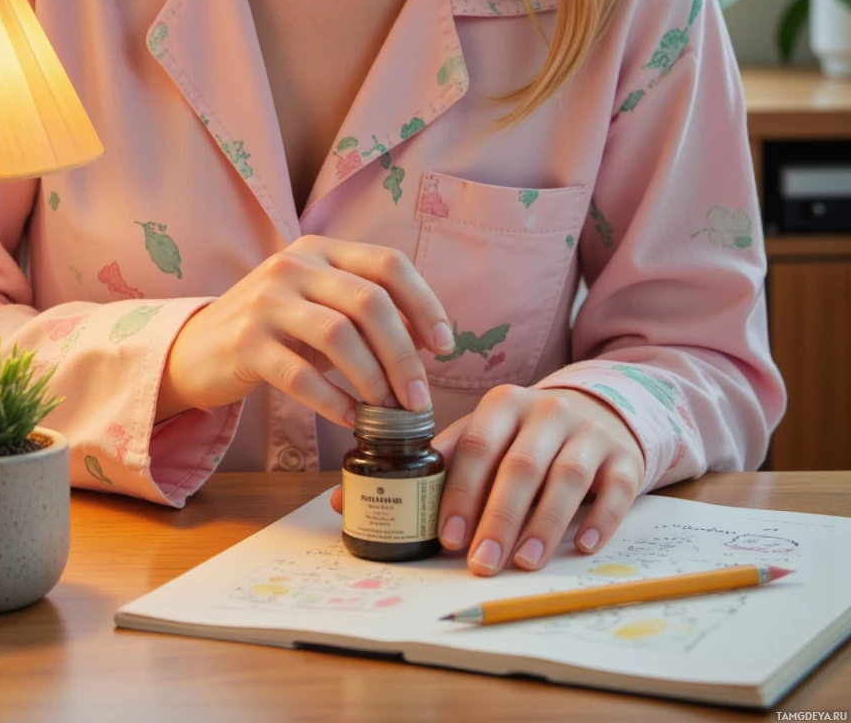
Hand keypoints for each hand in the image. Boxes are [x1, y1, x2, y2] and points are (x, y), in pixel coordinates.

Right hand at [156, 235, 453, 427]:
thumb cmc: (274, 331)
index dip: (425, 303)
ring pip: (338, 334)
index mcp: (320, 249)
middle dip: (404, 353)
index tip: (444, 346)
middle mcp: (294, 265)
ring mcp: (266, 301)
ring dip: (373, 379)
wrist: (196, 350)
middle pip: (369, 301)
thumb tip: (427, 343)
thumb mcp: (318, 306)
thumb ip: (364, 313)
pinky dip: (332, 400)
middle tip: (420, 397)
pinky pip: (300, 374)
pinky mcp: (244, 342)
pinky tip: (349, 419)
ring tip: (388, 412)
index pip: (388, 263)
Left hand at [329, 384, 644, 573]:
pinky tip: (584, 548)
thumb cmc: (523, 437)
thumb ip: (430, 468)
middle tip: (480, 566)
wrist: (598, 412)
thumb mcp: (481, 438)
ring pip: (566, 478)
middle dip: (497, 519)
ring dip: (544, 524)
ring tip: (524, 564)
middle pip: (519, 467)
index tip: (444, 536)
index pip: (475, 445)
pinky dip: (601, 520)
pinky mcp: (624, 456)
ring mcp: (588, 432)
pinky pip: (616, 488)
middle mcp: (546, 411)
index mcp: (503, 404)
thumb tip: (346, 501)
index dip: (458, 492)